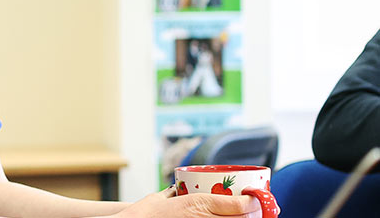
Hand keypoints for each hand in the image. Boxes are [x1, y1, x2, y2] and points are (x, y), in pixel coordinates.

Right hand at [116, 187, 261, 217]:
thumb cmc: (143, 213)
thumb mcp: (161, 198)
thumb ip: (174, 193)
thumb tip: (177, 188)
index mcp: (198, 204)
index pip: (238, 205)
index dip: (254, 201)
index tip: (257, 197)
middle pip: (243, 217)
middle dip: (255, 213)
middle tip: (259, 209)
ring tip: (249, 216)